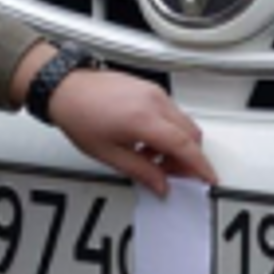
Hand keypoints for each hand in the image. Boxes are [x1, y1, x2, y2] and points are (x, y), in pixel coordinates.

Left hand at [49, 69, 215, 195]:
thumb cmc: (78, 115)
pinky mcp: (149, 88)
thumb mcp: (108, 153)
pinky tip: (146, 141)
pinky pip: (171, 112)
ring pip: (182, 122)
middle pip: (190, 134)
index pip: (185, 146)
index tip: (208, 179)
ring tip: (150, 158)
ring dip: (176, 144)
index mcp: (145, 119)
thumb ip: (140, 171)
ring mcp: (153, 92)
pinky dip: (167, 130)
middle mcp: (154, 102)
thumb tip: (161, 185)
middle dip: (188, 158)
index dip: (200, 166)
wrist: (64, 88)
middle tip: (172, 174)